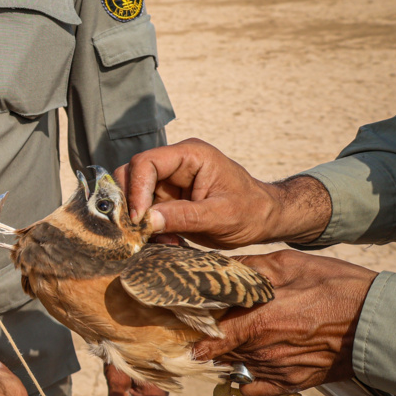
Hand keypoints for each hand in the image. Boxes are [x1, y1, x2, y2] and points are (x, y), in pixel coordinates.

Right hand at [113, 138, 330, 248]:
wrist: (264, 219)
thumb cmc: (251, 211)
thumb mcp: (221, 216)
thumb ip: (184, 216)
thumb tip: (147, 221)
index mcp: (190, 155)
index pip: (146, 162)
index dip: (135, 189)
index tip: (139, 219)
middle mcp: (175, 164)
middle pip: (132, 175)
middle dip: (133, 206)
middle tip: (143, 232)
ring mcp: (169, 181)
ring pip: (133, 196)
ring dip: (141, 220)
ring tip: (163, 240)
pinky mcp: (167, 199)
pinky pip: (144, 211)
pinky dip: (149, 228)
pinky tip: (168, 240)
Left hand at [193, 250, 377, 395]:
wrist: (379, 321)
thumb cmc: (336, 286)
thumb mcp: (289, 264)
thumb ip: (249, 269)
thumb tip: (217, 268)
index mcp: (259, 322)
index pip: (209, 339)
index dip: (191, 334)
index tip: (178, 328)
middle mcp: (264, 352)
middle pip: (218, 353)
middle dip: (207, 340)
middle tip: (201, 325)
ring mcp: (279, 371)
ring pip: (234, 367)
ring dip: (226, 356)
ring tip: (228, 337)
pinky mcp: (293, 383)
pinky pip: (254, 388)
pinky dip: (244, 378)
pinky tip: (246, 360)